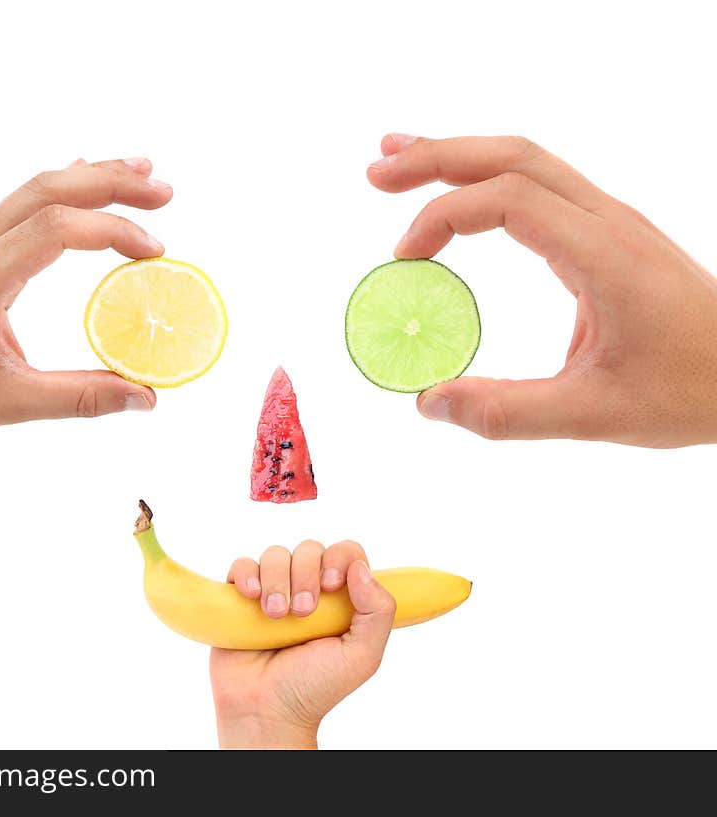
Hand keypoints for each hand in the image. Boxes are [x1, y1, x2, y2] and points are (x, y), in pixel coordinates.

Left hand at [0, 158, 171, 444]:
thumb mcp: (6, 404)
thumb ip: (80, 398)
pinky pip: (24, 204)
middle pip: (49, 190)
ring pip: (36, 188)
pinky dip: (65, 189)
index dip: (111, 230)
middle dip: (112, 184)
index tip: (155, 253)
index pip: (55, 229)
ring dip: (92, 177)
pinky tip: (86, 176)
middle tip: (165, 193)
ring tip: (142, 176)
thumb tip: (144, 398)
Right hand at [209, 540, 395, 748]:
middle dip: (306, 574)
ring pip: (276, 554)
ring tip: (276, 616)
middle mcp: (307, 588)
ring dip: (277, 580)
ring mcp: (274, 590)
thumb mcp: (361, 656)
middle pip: (310, 548)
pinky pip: (243, 565)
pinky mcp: (240, 597)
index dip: (339, 558)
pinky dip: (247, 574)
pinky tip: (252, 597)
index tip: (331, 585)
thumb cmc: (314, 688)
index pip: (346, 553)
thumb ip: (377, 612)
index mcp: (340, 598)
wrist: (265, 711)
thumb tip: (361, 568)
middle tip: (303, 612)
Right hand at [368, 135, 716, 447]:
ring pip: (528, 160)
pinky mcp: (609, 235)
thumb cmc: (693, 390)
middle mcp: (608, 221)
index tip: (405, 259)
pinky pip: (541, 186)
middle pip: (514, 155)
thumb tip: (430, 404)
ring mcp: (611, 222)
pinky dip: (490, 179)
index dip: (444, 217)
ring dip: (462, 156)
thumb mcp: (598, 415)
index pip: (507, 200)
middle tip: (377, 171)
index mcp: (604, 253)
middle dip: (439, 156)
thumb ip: (509, 413)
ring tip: (403, 161)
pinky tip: (464, 198)